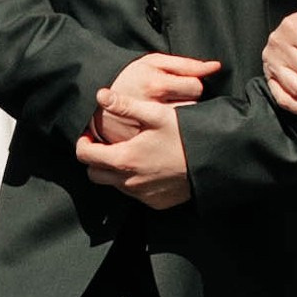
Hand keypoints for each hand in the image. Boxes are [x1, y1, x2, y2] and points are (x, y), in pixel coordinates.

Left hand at [75, 91, 193, 212]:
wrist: (214, 162)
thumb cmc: (186, 136)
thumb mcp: (156, 115)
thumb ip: (125, 105)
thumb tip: (101, 94)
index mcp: (124, 158)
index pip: (85, 155)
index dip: (82, 142)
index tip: (88, 134)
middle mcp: (129, 182)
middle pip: (94, 174)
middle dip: (95, 159)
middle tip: (106, 144)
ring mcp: (142, 195)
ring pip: (114, 184)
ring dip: (115, 170)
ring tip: (130, 151)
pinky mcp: (155, 202)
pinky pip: (134, 194)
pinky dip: (134, 181)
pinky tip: (148, 165)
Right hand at [91, 50, 218, 140]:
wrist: (93, 97)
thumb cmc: (128, 76)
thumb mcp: (153, 62)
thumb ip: (186, 65)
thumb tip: (216, 67)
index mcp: (157, 86)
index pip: (196, 88)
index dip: (194, 86)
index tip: (183, 87)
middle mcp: (152, 109)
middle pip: (191, 110)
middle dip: (189, 106)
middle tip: (177, 102)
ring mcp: (144, 130)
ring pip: (181, 129)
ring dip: (180, 124)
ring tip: (170, 116)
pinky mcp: (137, 145)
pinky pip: (165, 144)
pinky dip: (168, 138)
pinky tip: (163, 130)